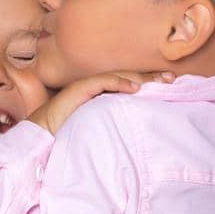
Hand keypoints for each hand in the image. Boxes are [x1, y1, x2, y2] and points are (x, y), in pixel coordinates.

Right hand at [29, 69, 174, 135]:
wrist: (41, 137)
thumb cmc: (66, 136)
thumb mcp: (97, 130)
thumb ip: (112, 126)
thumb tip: (135, 134)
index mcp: (101, 95)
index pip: (129, 85)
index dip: (149, 83)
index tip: (169, 86)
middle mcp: (96, 87)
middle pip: (129, 77)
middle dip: (152, 77)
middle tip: (173, 78)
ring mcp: (88, 86)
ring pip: (120, 77)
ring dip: (142, 77)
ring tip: (161, 80)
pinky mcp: (80, 90)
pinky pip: (103, 82)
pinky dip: (120, 83)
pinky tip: (135, 87)